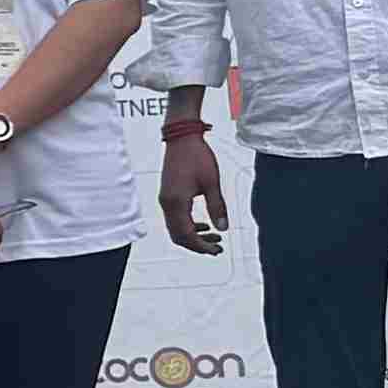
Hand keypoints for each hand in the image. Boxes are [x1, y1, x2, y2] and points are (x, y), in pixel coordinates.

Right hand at [159, 119, 227, 255]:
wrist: (181, 137)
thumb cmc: (197, 156)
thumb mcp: (212, 183)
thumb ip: (217, 207)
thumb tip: (223, 229)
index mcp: (176, 203)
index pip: (186, 235)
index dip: (202, 246)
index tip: (217, 250)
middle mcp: (167, 204)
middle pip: (178, 236)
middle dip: (197, 245)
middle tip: (217, 248)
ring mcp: (165, 200)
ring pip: (176, 229)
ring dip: (193, 236)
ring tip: (214, 236)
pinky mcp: (167, 195)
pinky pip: (174, 219)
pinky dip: (188, 226)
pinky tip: (203, 224)